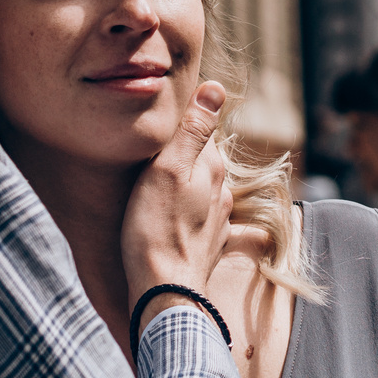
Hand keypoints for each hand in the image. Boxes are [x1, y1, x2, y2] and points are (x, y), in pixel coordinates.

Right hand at [121, 81, 234, 318]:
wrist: (164, 289)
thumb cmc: (156, 227)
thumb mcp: (167, 170)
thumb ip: (193, 130)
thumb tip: (216, 88)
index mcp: (210, 168)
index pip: (204, 131)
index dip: (187, 120)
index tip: (169, 112)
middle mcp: (221, 192)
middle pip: (206, 161)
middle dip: (190, 152)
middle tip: (162, 147)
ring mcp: (218, 221)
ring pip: (208, 190)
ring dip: (193, 183)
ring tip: (168, 181)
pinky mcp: (210, 245)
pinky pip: (210, 222)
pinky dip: (201, 215)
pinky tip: (196, 219)